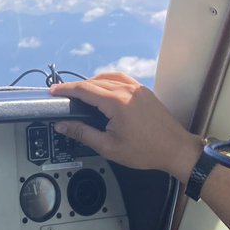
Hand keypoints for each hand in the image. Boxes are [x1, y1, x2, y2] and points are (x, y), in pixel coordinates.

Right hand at [49, 73, 202, 179]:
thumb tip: (62, 125)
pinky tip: (103, 89)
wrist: (176, 149)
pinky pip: (121, 79)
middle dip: (76, 87)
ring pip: (108, 77)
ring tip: (80, 93)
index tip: (53, 91)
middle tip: (62, 94)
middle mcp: (126, 90)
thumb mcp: (109, 147)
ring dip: (91, 82)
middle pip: (94, 82)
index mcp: (116, 102)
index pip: (84, 89)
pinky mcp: (144, 91)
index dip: (66, 89)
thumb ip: (83, 133)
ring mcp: (137, 88)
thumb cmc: (144, 151)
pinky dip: (107, 81)